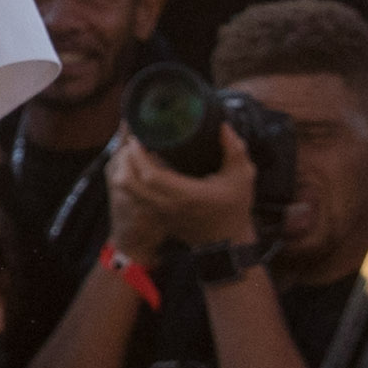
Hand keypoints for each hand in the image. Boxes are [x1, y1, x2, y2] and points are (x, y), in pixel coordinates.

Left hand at [106, 123, 255, 263]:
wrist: (228, 240)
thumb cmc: (235, 206)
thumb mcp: (242, 176)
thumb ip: (235, 150)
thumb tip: (223, 126)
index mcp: (187, 194)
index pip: (150, 176)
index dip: (138, 156)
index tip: (138, 138)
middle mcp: (168, 205)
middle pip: (130, 182)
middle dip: (125, 159)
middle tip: (131, 142)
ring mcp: (160, 213)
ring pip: (127, 192)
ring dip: (124, 170)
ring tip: (132, 154)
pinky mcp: (157, 216)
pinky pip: (133, 197)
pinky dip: (129, 182)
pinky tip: (138, 168)